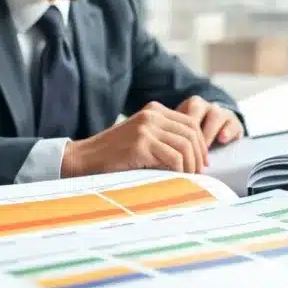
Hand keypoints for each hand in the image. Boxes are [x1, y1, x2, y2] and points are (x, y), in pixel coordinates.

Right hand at [61, 101, 208, 176]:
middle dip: (198, 156)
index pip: (190, 123)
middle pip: (191, 133)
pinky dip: (179, 170)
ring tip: (189, 178)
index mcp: (154, 110)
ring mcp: (146, 128)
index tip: (202, 162)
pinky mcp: (141, 144)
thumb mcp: (141, 136)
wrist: (84, 159)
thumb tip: (193, 154)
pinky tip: (176, 177)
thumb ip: (163, 136)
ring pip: (184, 145)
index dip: (201, 143)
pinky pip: (173, 157)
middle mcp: (152, 115)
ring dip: (191, 165)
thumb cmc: (114, 154)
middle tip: (199, 173)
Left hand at [175, 95, 244, 147]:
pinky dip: (228, 131)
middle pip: (198, 108)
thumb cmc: (194, 135)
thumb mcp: (183, 131)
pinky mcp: (236, 123)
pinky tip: (222, 139)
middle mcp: (207, 106)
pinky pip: (234, 124)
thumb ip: (173, 134)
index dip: (178, 127)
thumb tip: (158, 149)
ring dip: (208, 131)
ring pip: (216, 115)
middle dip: (192, 127)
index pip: (182, 111)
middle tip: (187, 146)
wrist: (220, 132)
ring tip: (204, 147)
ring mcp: (223, 113)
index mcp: (192, 105)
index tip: (173, 143)